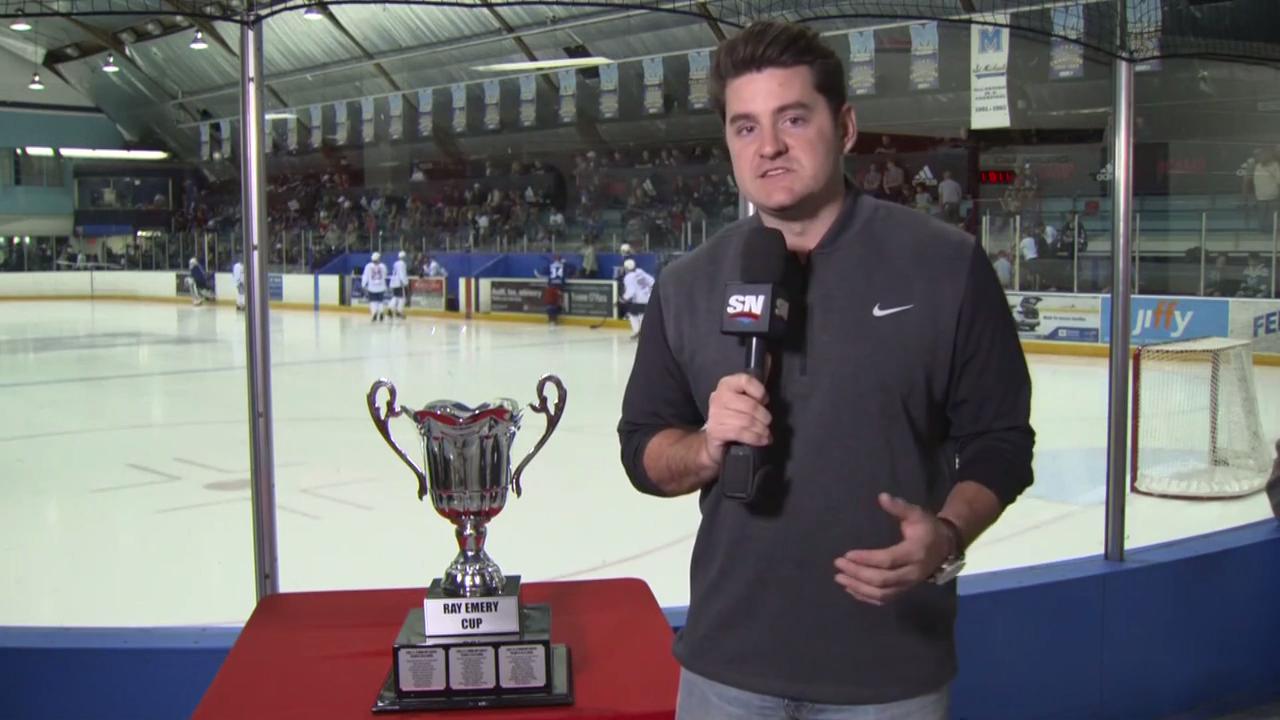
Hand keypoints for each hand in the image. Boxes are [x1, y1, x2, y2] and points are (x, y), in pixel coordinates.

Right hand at [699, 373, 771, 469]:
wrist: (715, 438)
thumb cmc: (733, 417)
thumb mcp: (743, 401)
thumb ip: (753, 396)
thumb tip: (766, 401)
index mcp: (727, 385)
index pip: (745, 381)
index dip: (759, 391)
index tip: (765, 401)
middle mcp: (718, 397)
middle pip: (749, 405)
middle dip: (763, 417)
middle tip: (768, 423)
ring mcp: (715, 415)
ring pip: (746, 421)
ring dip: (761, 430)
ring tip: (767, 434)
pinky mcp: (715, 431)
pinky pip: (740, 433)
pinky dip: (754, 438)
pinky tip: (762, 440)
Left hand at [833, 493, 952, 605]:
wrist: (944, 547)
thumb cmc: (926, 528)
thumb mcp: (916, 514)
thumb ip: (900, 507)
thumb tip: (882, 496)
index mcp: (915, 553)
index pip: (887, 560)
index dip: (867, 559)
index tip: (847, 554)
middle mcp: (912, 573)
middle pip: (882, 580)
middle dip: (858, 573)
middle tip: (839, 563)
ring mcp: (908, 584)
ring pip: (882, 593)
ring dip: (858, 587)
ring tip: (839, 578)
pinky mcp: (904, 590)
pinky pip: (884, 599)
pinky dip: (866, 596)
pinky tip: (851, 589)